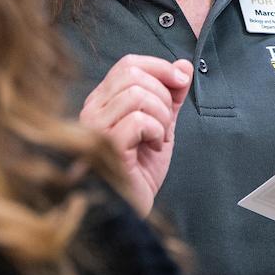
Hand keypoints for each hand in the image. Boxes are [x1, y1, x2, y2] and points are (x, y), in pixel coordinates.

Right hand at [79, 54, 193, 214]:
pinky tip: (153, 147)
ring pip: (136, 95)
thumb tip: (183, 65)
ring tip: (159, 137)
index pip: (128, 63)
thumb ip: (171, 95)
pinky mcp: (104, 148)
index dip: (160, 67)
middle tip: (166, 121)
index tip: (181, 81)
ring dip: (161, 115)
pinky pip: (137, 121)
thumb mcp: (161, 124)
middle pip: (132, 74)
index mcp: (102, 101)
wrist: (131, 210)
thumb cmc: (140, 170)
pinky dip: (156, 131)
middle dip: (163, 94)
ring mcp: (94, 129)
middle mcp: (91, 111)